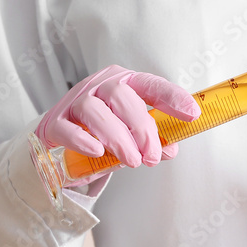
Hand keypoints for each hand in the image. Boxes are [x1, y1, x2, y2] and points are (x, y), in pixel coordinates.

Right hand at [36, 65, 199, 167]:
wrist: (59, 144)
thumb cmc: (101, 134)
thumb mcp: (131, 136)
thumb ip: (151, 141)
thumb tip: (170, 149)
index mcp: (123, 84)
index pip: (150, 85)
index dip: (172, 97)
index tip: (193, 114)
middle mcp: (98, 87)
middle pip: (121, 95)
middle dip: (141, 128)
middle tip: (151, 157)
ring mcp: (74, 103)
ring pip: (94, 110)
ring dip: (117, 137)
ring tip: (132, 161)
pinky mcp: (54, 123)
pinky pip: (66, 127)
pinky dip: (82, 139)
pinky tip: (97, 152)